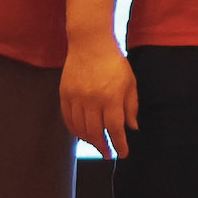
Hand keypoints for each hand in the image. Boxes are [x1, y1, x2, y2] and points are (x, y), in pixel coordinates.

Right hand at [61, 40, 139, 159]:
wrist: (90, 43)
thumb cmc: (114, 63)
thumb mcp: (130, 83)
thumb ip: (131, 107)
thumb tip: (132, 128)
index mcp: (111, 97)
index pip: (115, 129)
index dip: (119, 144)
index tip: (123, 153)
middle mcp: (92, 99)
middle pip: (96, 132)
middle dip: (103, 146)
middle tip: (108, 153)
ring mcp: (76, 97)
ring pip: (80, 128)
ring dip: (89, 140)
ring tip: (96, 144)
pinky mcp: (65, 94)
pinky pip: (68, 119)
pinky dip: (75, 130)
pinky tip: (82, 134)